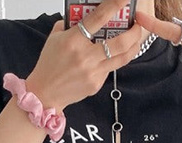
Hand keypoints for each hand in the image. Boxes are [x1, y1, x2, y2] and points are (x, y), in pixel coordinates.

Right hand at [26, 0, 143, 110]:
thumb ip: (69, 25)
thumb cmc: (48, 66)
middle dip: (135, 31)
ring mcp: (92, 72)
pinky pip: (110, 69)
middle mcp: (85, 56)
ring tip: (135, 39)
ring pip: (123, 57)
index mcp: (73, 40)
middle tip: (137, 24)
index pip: (99, 18)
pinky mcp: (95, 84)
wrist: (44, 94)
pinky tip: (112, 57)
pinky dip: (113, 61)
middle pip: (120, 41)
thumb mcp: (54, 39)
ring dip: (134, 46)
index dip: (115, 5)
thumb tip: (83, 14)